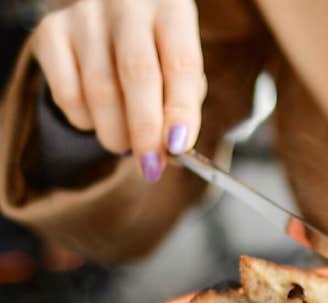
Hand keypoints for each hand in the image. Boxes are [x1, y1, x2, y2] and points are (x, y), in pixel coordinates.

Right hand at [32, 0, 204, 181]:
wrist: (110, 18)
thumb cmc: (157, 51)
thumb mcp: (180, 68)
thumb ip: (182, 105)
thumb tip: (173, 150)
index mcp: (171, 9)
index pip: (181, 64)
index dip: (181, 111)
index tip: (178, 148)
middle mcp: (127, 5)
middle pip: (137, 74)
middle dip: (146, 130)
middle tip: (151, 165)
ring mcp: (85, 16)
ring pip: (101, 90)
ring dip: (117, 133)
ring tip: (128, 147)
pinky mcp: (51, 33)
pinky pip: (67, 93)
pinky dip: (85, 121)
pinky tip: (98, 120)